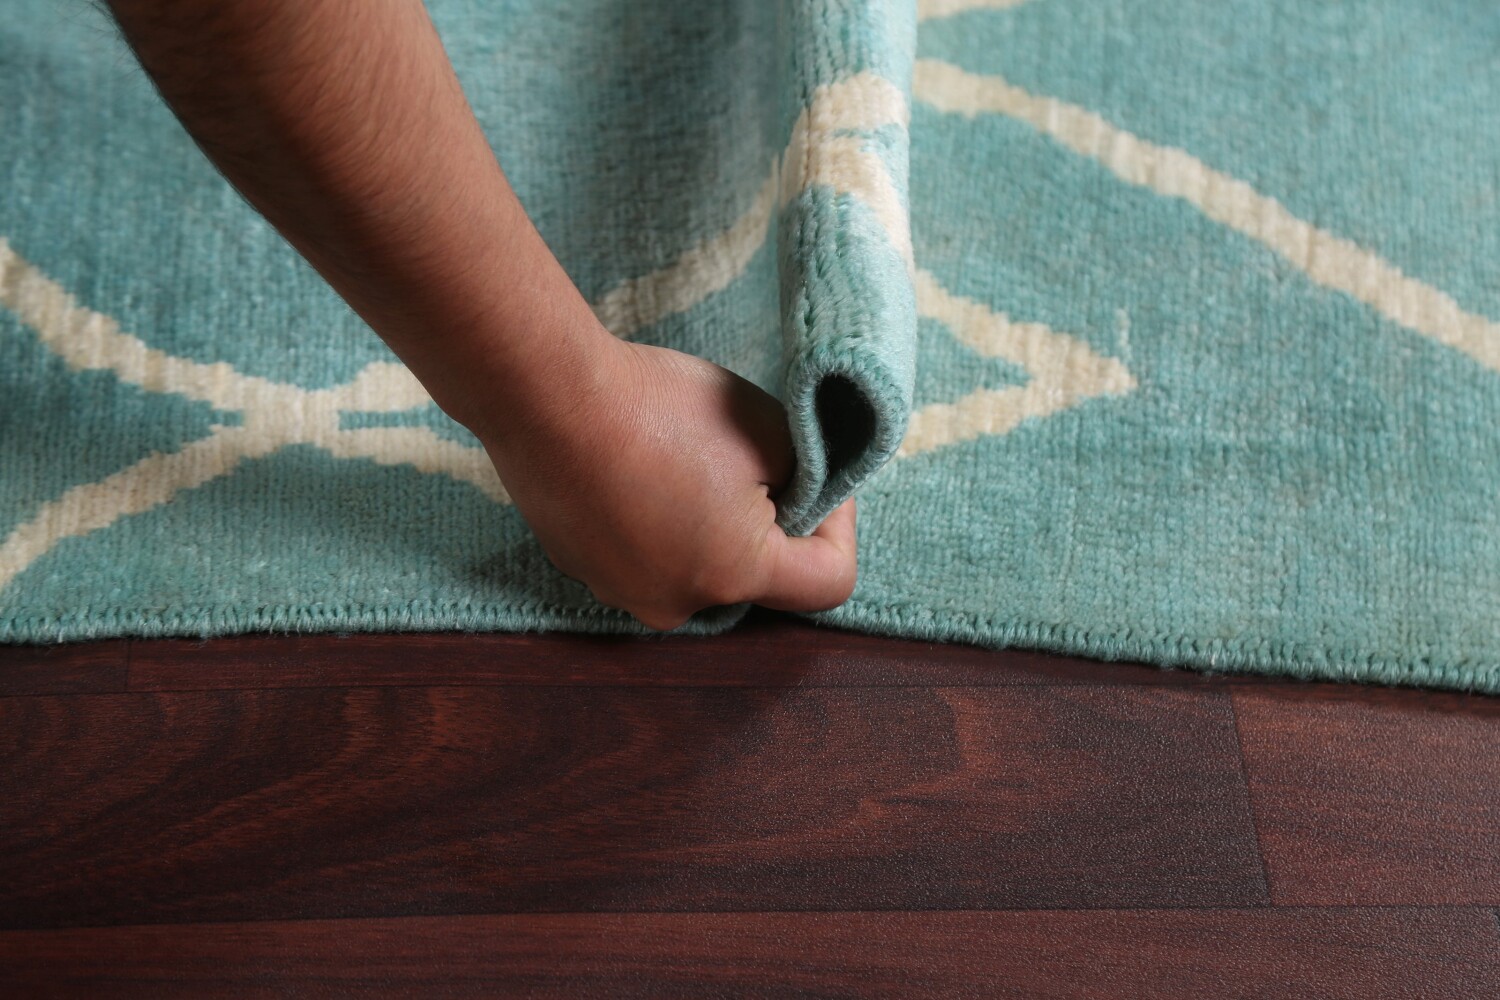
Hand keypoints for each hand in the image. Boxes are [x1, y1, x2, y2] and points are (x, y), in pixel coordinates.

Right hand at [476, 338, 857, 630]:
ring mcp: (621, 591)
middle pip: (755, 574)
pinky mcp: (580, 567)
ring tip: (683, 455)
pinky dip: (653, 518)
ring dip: (706, 521)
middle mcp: (679, 604)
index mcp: (737, 575)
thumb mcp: (767, 425)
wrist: (546, 395)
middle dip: (765, 520)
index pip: (828, 580)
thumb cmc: (660, 408)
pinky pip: (641, 552)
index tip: (817, 474)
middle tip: (748, 457)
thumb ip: (806, 470)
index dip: (840, 523)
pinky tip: (637, 464)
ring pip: (695, 564)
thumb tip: (803, 491)